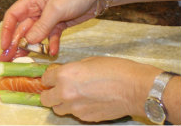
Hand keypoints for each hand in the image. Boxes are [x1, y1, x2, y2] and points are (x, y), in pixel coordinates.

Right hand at [0, 0, 98, 60]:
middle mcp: (37, 9)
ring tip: (27, 59)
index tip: (4, 46)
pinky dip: (51, 45)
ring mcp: (48, 18)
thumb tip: (29, 41)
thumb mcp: (57, 8)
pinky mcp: (59, 24)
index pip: (13, 16)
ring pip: (35, 35)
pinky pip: (51, 37)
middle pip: (22, 28)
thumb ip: (42, 26)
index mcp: (32, 0)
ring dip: (32, 47)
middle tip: (9, 58)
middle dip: (16, 43)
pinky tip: (52, 53)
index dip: (6, 31)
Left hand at [40, 56, 161, 121]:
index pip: (45, 79)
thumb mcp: (89, 61)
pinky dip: (78, 109)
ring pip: (59, 109)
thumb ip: (72, 69)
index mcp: (65, 75)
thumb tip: (65, 75)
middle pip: (46, 99)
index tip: (53, 79)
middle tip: (58, 90)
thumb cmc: (116, 71)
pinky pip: (75, 114)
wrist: (136, 88)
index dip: (49, 79)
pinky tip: (89, 102)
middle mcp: (65, 93)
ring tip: (75, 96)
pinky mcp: (86, 118)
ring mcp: (75, 108)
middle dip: (50, 94)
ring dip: (63, 103)